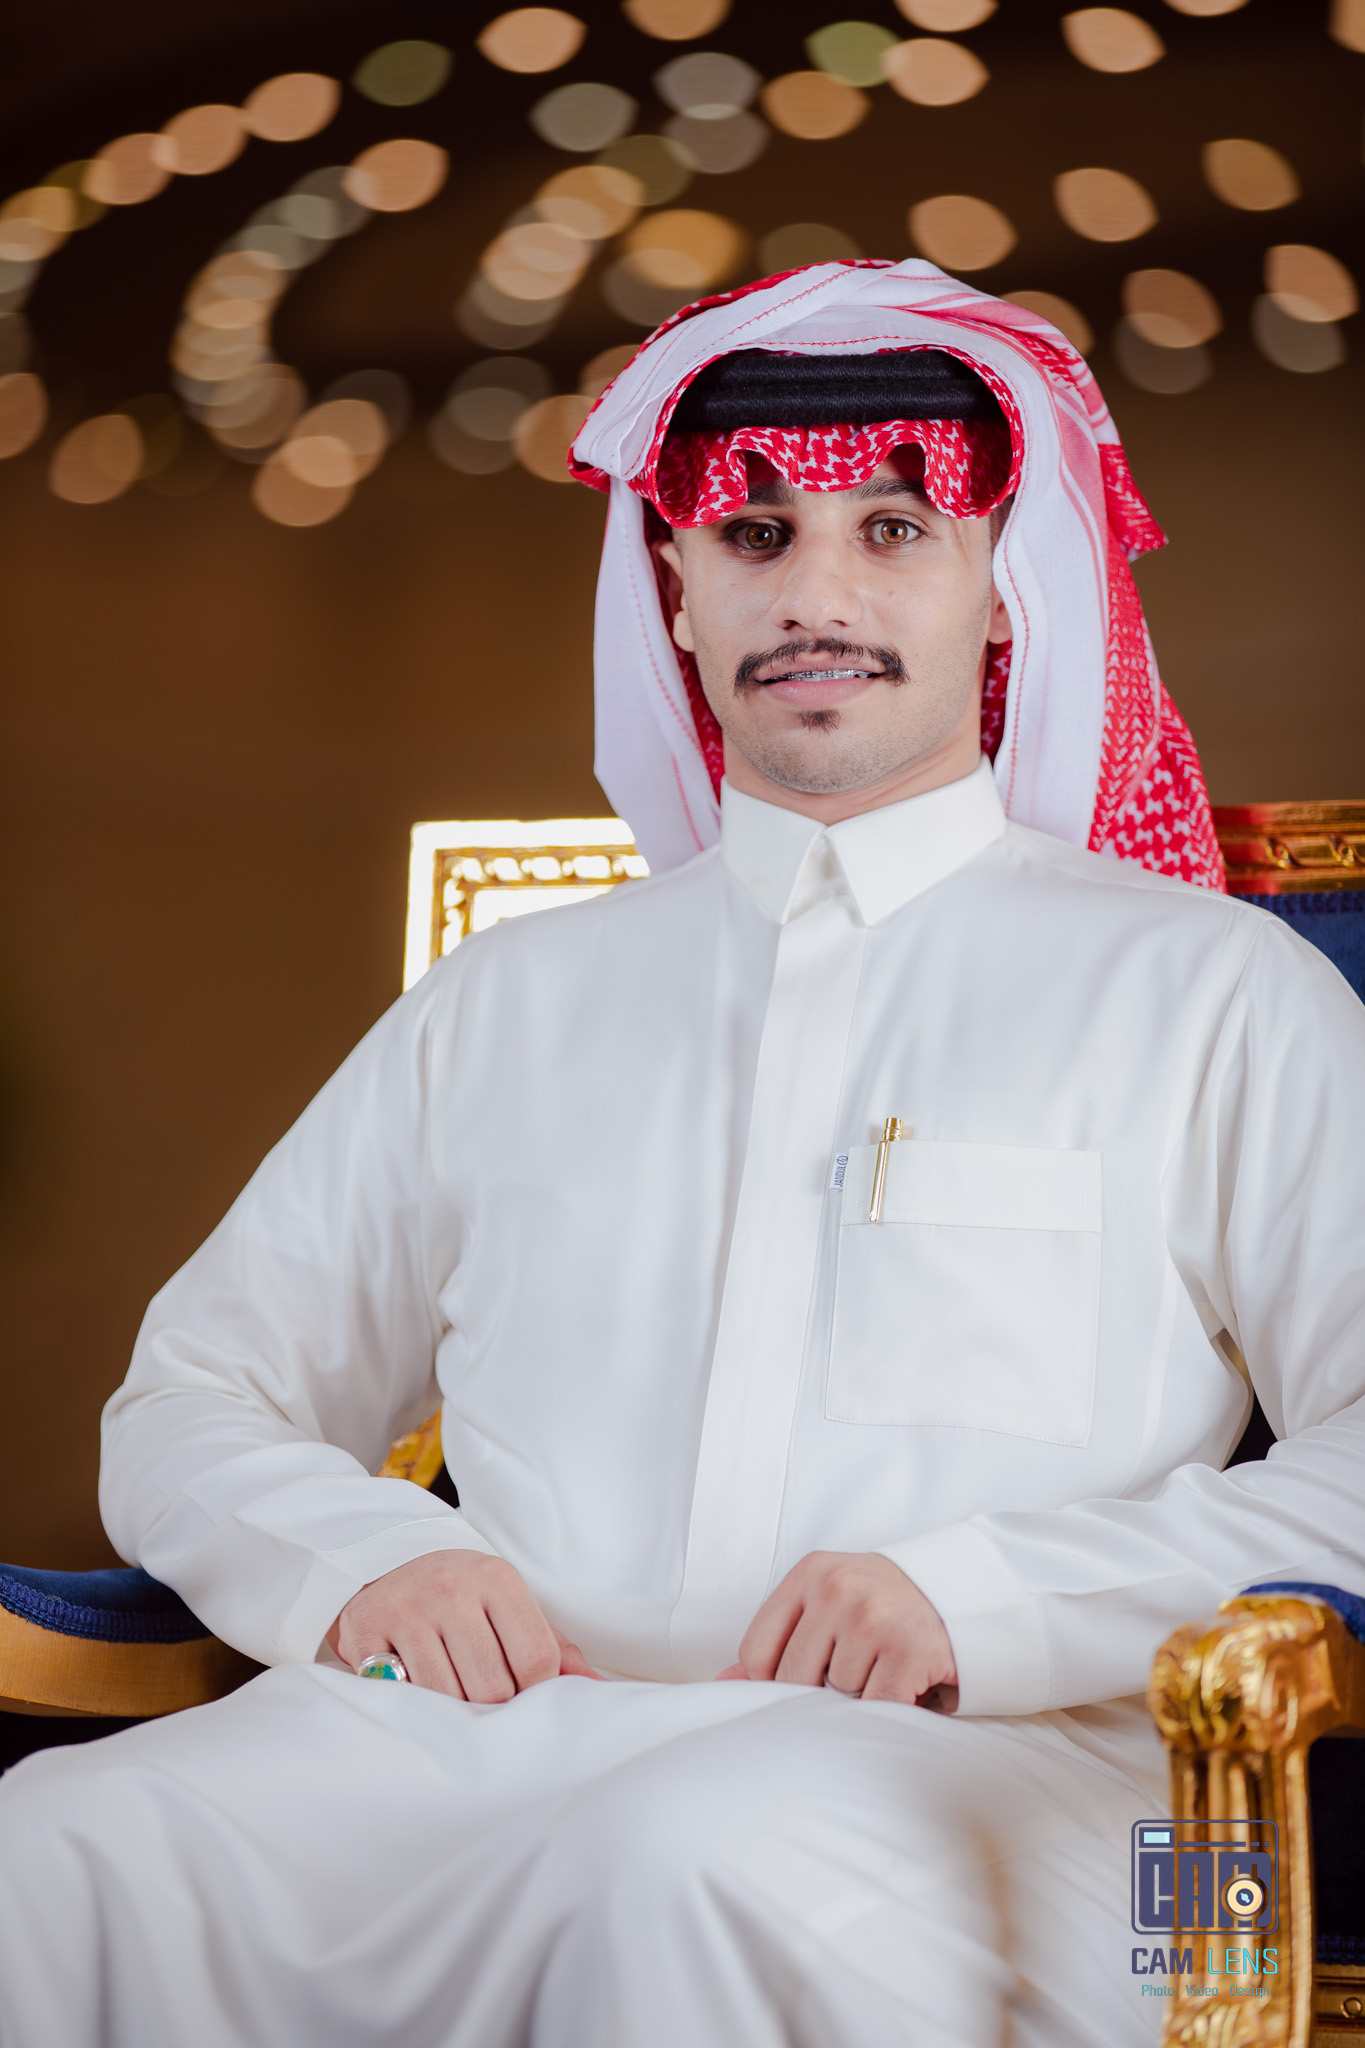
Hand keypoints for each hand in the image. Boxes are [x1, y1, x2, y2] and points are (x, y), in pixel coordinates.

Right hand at [327, 1551, 600, 1702]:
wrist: (385, 1565)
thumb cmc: (463, 1600)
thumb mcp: (508, 1608)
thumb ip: (553, 1649)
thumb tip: (599, 1691)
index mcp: (497, 1578)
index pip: (536, 1660)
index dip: (535, 1694)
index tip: (523, 1698)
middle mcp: (451, 1587)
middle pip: (492, 1688)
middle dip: (493, 1709)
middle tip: (484, 1705)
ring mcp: (406, 1608)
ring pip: (446, 1698)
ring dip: (452, 1713)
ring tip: (452, 1700)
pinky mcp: (366, 1631)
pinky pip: (401, 1695)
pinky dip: (412, 1705)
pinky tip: (416, 1692)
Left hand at [719, 1552, 956, 1705]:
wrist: (965, 1591)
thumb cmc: (886, 1603)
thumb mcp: (827, 1603)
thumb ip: (777, 1640)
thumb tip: (722, 1682)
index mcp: (810, 1573)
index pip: (757, 1651)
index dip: (772, 1680)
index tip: (801, 1679)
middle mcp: (837, 1589)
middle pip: (791, 1678)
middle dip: (820, 1690)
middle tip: (855, 1671)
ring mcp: (873, 1618)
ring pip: (836, 1695)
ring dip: (860, 1695)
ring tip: (884, 1667)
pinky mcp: (907, 1650)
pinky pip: (875, 1708)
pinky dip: (887, 1709)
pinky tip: (903, 1684)